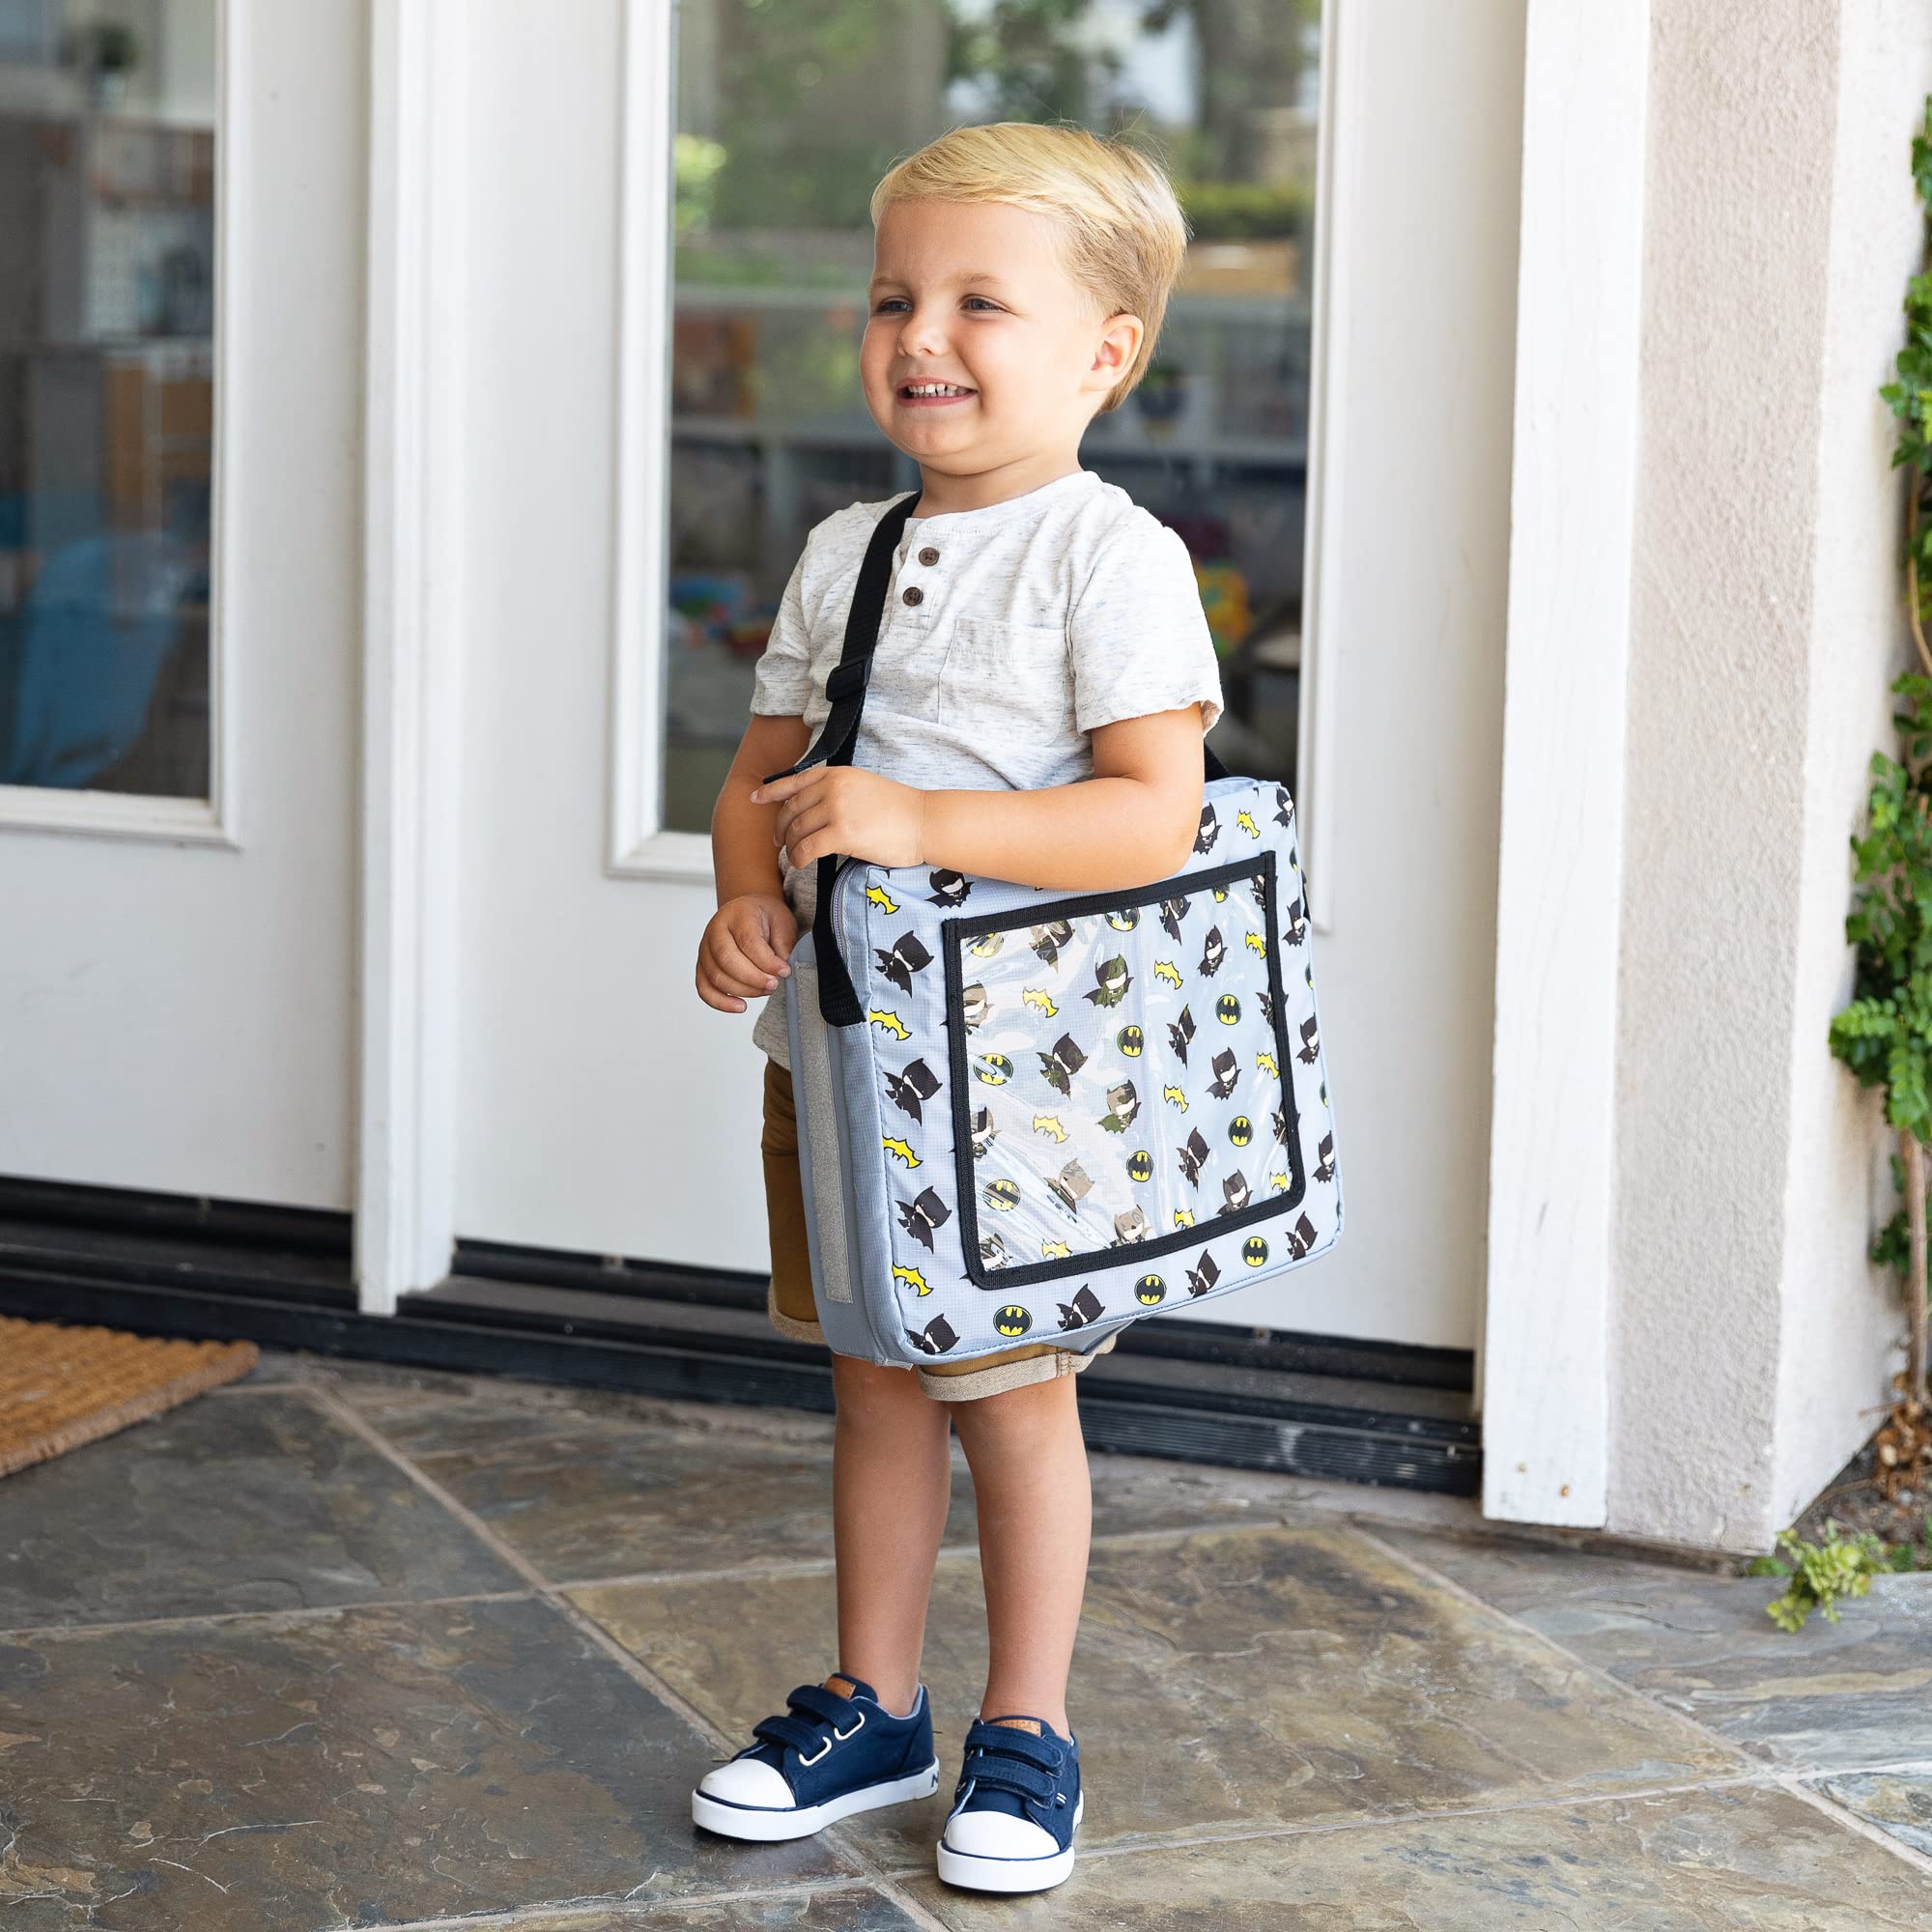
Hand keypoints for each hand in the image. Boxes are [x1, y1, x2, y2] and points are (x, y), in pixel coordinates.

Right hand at [697, 892, 797, 1014]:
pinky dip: (721, 1002)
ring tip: (766, 990)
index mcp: (737, 914)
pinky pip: (704, 988)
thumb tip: (780, 971)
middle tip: (774, 984)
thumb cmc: (765, 917)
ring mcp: (705, 949)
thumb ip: (783, 944)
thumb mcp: (782, 922)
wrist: (748, 911)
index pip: (748, 942)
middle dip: (753, 978)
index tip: (785, 971)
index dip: (767, 961)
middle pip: (727, 960)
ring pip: (716, 976)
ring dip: (743, 990)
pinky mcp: (702, 966)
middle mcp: (715, 930)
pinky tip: (741, 1007)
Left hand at [749, 766, 925, 870]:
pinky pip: (807, 847)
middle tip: (778, 842)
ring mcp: (837, 809)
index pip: (794, 781)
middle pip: (791, 809)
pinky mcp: (843, 833)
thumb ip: (837, 791)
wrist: (925, 821)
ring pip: (796, 830)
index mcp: (837, 774)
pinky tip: (801, 863)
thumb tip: (812, 810)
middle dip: (780, 828)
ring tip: (792, 856)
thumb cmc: (899, 810)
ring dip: (789, 846)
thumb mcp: (863, 787)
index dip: (771, 791)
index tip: (755, 799)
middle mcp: (833, 787)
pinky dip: (798, 858)